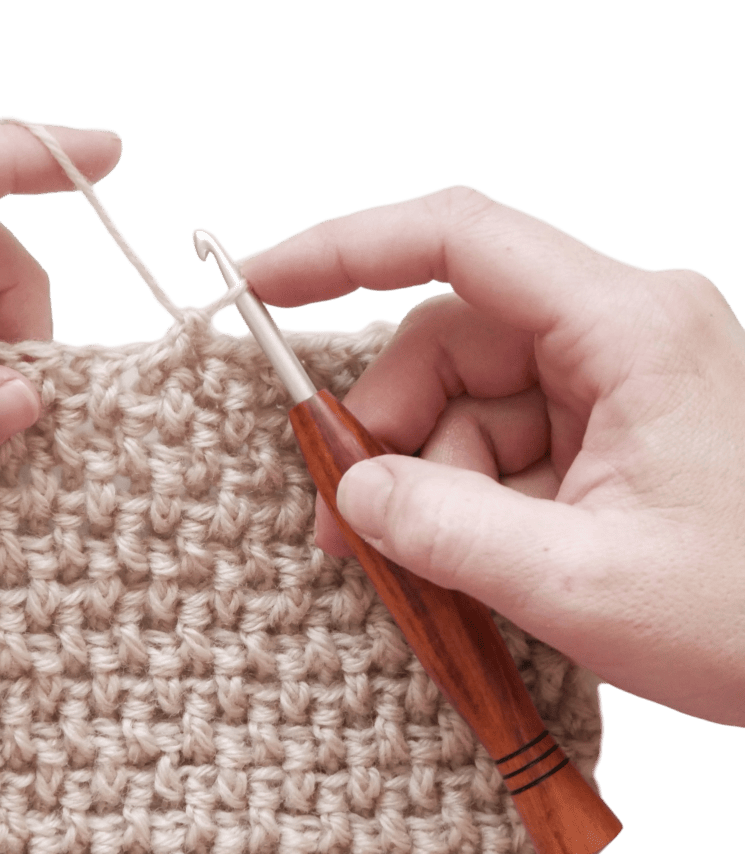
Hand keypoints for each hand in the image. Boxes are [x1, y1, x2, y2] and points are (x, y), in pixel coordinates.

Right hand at [243, 185, 744, 726]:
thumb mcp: (581, 583)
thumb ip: (446, 532)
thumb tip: (350, 495)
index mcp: (626, 327)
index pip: (459, 239)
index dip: (345, 250)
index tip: (259, 286)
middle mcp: (618, 332)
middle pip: (447, 345)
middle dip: (383, 434)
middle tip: (341, 526)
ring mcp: (613, 384)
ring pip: (466, 407)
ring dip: (424, 485)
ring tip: (414, 573)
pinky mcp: (608, 433)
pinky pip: (501, 448)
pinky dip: (464, 504)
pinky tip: (467, 568)